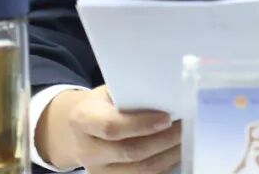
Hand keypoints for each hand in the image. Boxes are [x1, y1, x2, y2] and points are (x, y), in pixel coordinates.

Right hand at [36, 85, 181, 172]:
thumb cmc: (100, 106)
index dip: (141, 124)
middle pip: (130, 152)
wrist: (74, 131)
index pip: (111, 127)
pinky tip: (175, 153)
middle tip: (185, 127)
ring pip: (139, 171)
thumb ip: (131, 93)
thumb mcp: (108, 93)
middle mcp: (86, 150)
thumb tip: (168, 94)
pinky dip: (163, 166)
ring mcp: (97, 171)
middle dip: (163, 141)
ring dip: (168, 156)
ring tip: (184, 140)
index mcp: (82, 119)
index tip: (167, 118)